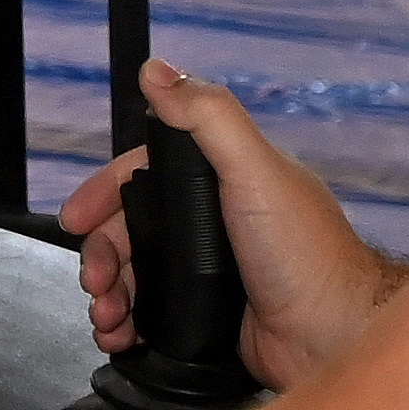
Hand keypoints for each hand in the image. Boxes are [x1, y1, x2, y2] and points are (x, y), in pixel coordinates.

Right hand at [69, 56, 405, 389]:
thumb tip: (158, 70)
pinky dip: (128, 326)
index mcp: (225, 179)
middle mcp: (215, 222)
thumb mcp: (255, 171)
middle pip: (133, 229)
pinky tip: (122, 337)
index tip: (74, 217)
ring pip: (136, 274)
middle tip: (94, 281)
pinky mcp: (209, 317)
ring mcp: (211, 272)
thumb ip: (208, 117)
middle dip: (101, 254)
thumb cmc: (306, 255)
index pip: (147, 173)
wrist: (334, 339)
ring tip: (107, 318)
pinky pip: (152, 316)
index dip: (106, 192)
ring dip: (109, 294)